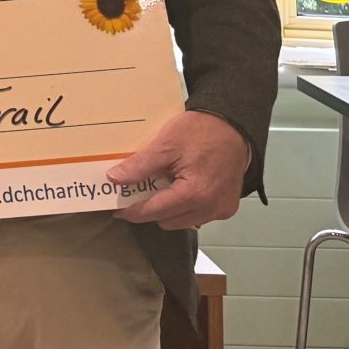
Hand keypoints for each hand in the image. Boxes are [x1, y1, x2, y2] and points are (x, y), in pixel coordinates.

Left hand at [108, 110, 251, 230]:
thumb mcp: (165, 144)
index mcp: (194, 194)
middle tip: (139, 192)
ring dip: (169, 210)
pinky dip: (187, 207)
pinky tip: (180, 188)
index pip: (155, 212)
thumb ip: (140, 165)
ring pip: (183, 221)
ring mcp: (221, 209)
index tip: (118, 209)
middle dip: (151, 210)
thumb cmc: (202, 131)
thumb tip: (115, 179)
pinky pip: (199, 216)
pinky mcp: (227, 207)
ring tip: (161, 187)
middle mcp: (210, 208)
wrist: (233, 126)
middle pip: (168, 221)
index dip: (133, 211)